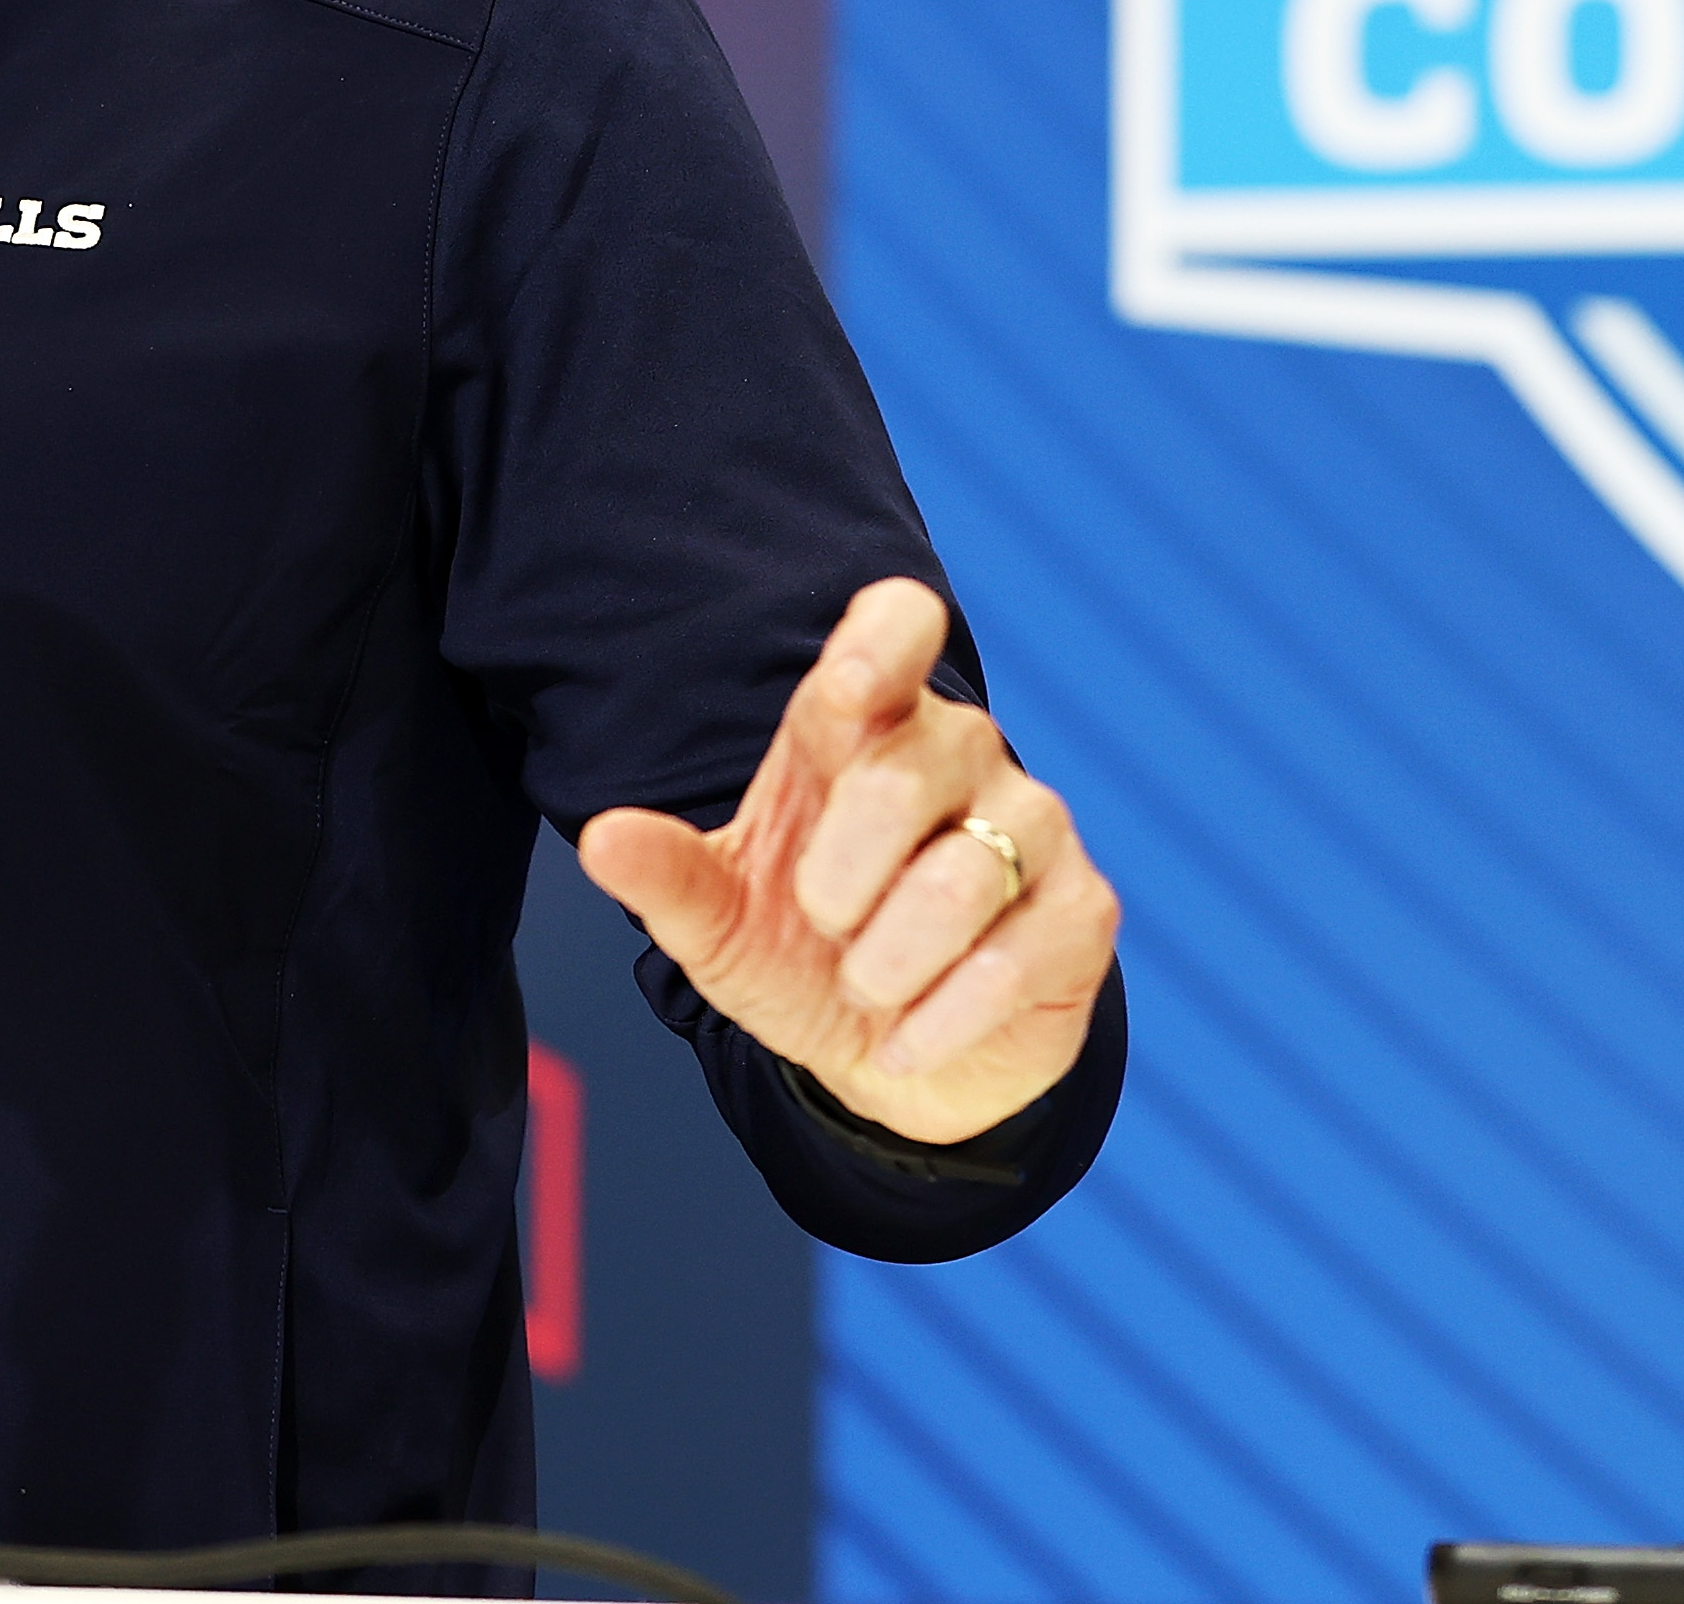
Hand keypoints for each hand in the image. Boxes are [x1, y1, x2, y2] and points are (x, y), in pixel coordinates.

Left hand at [578, 577, 1120, 1146]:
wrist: (895, 1057)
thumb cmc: (805, 954)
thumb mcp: (722, 921)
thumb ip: (667, 873)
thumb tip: (600, 836)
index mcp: (868, 725)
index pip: (898, 626)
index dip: (881, 644)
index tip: (846, 692)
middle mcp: (961, 752)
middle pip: (912, 766)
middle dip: (841, 872)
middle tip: (819, 922)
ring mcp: (1034, 825)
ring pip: (963, 875)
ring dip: (887, 962)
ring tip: (864, 989)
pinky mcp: (1082, 910)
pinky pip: (1017, 957)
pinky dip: (940, 1019)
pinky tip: (905, 1043)